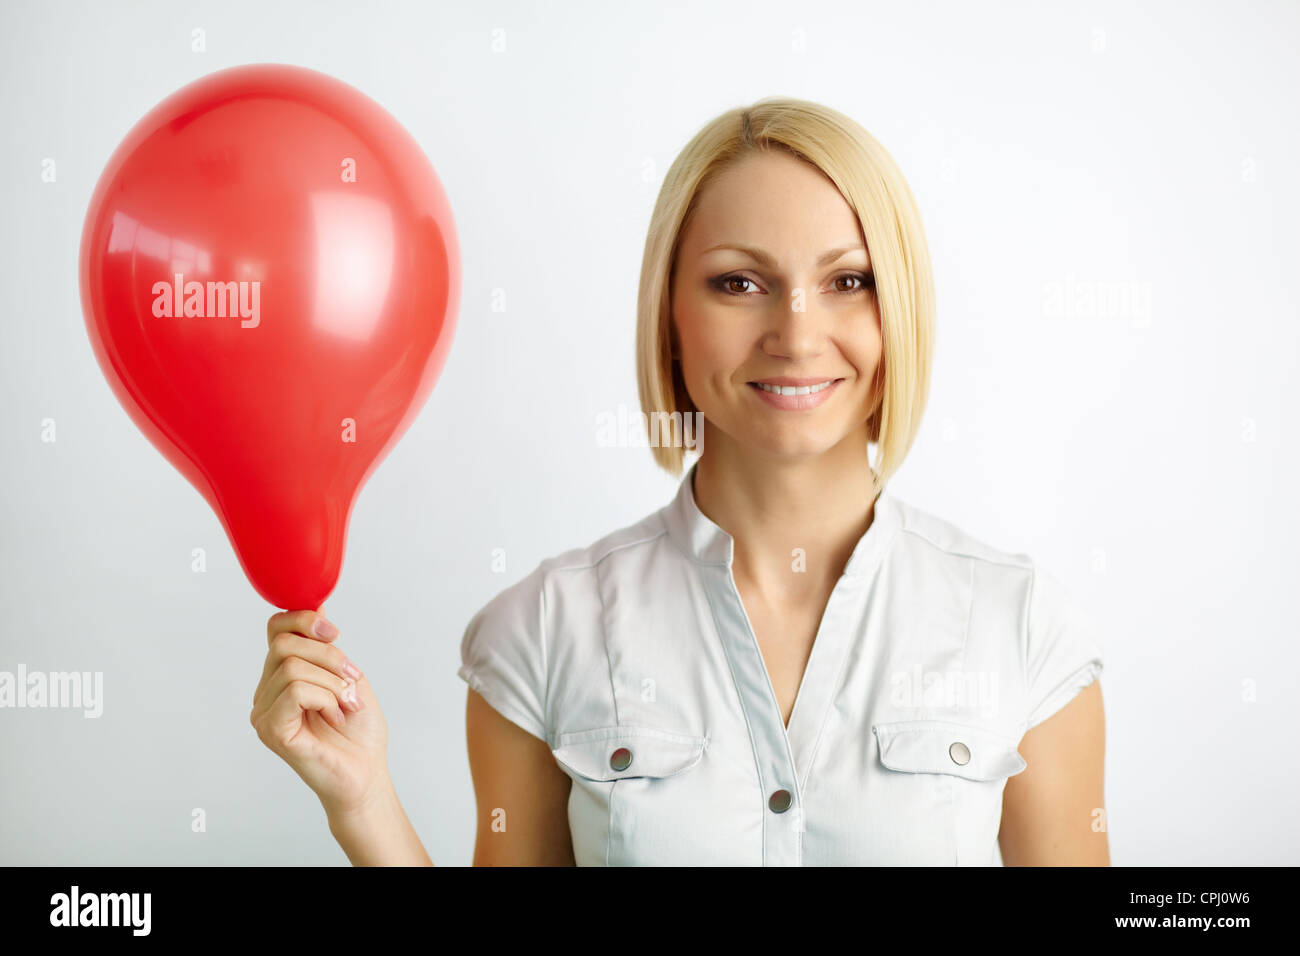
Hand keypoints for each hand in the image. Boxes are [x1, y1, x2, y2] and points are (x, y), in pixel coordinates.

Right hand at [249, 607, 389, 819]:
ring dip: (332, 682)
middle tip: (350, 681)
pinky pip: (296, 691)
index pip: (276, 627)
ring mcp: (264, 711)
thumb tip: (316, 603)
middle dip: (329, 656)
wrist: (366, 772)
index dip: (304, 619)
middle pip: (284, 643)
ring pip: (292, 666)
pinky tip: (334, 716)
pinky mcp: (270, 729)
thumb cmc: (359, 730)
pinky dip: (325, 698)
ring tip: (344, 705)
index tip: (334, 632)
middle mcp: (267, 691)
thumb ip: (325, 645)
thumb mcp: (347, 674)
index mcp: (282, 674)